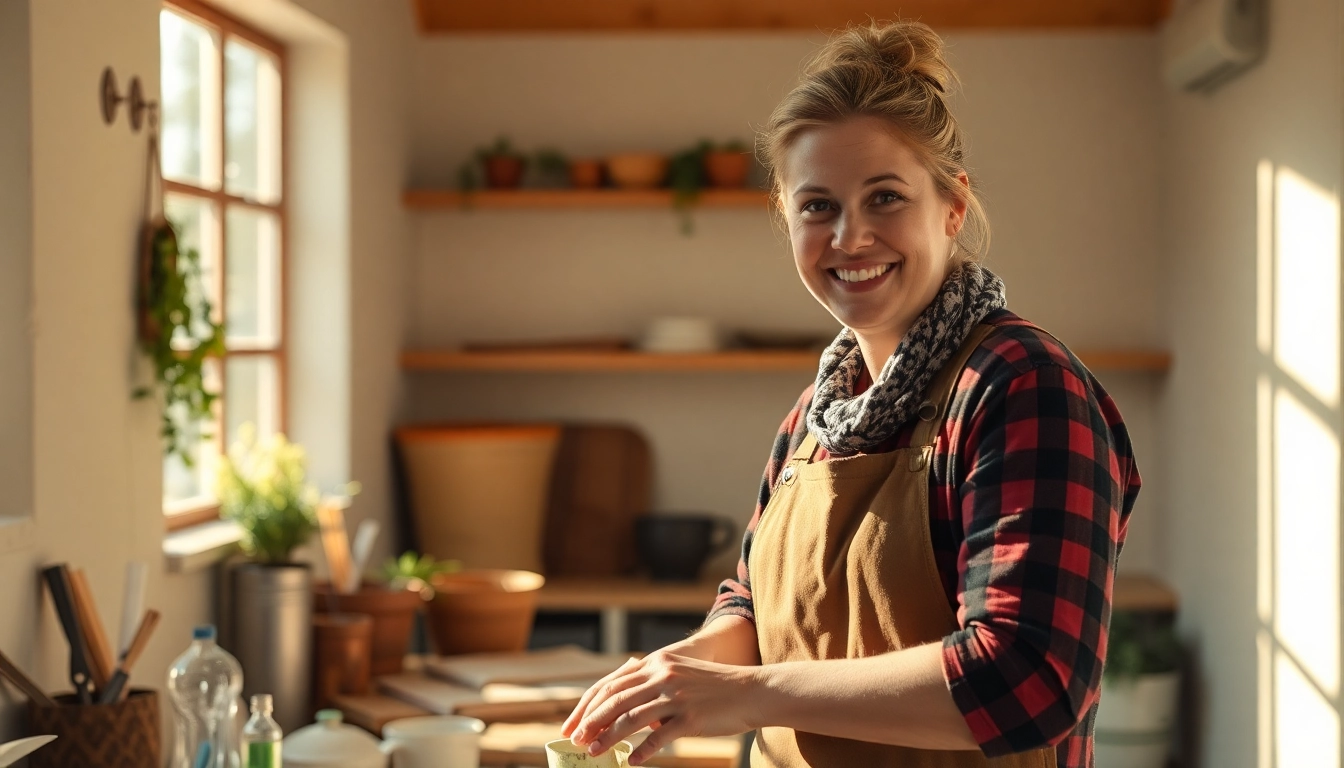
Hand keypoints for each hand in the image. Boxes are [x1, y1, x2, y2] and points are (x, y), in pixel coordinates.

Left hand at [561, 649, 762, 764]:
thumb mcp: (679, 674)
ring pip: (631, 719)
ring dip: (608, 738)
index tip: (572, 724)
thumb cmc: (713, 686)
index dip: (588, 705)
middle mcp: (663, 676)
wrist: (751, 690)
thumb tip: (622, 709)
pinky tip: (631, 761)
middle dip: (591, 722)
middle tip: (576, 740)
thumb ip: (651, 684)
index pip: (611, 684)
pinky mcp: (690, 718)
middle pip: (615, 701)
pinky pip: (659, 737)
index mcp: (657, 663)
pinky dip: (642, 751)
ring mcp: (676, 697)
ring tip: (594, 753)